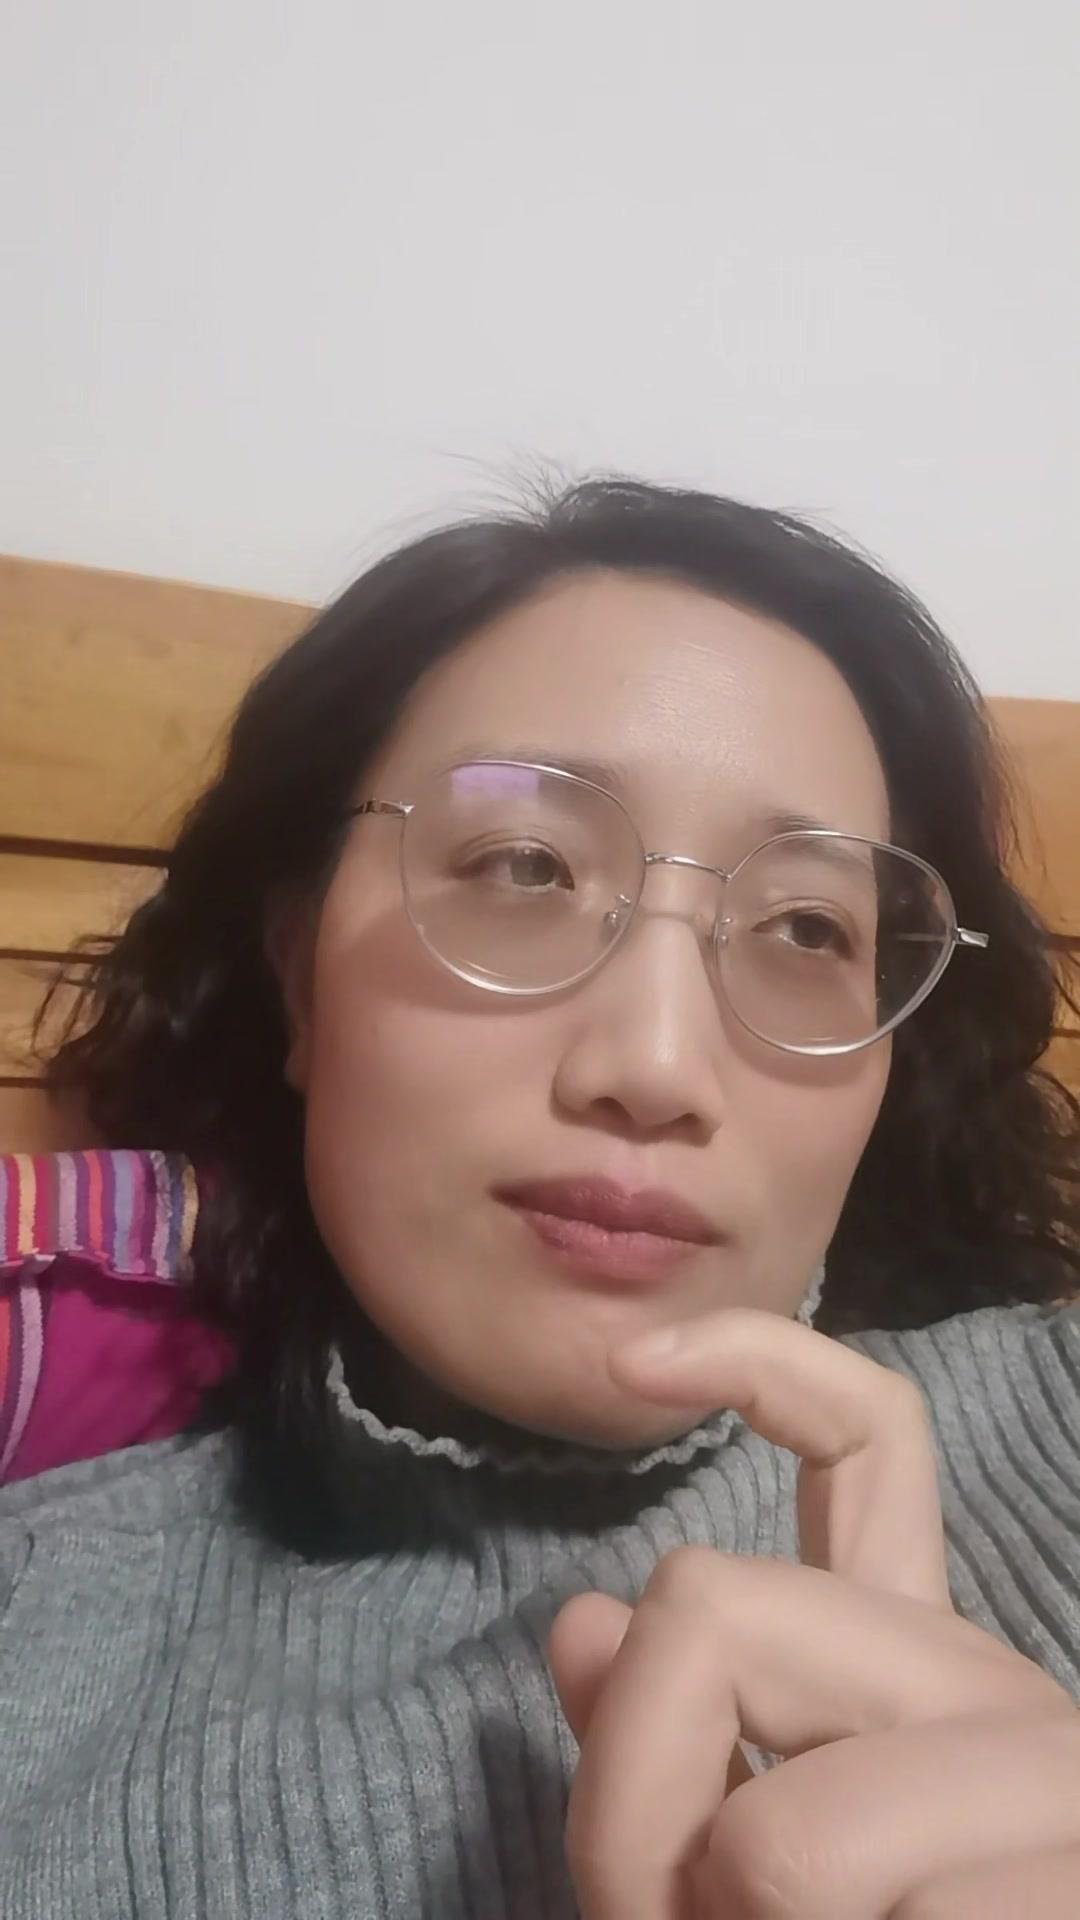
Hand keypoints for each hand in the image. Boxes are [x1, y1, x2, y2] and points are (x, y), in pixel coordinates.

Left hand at [549, 1309, 1079, 1916]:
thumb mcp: (756, 1868)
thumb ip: (684, 1749)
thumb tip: (585, 1622)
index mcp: (918, 1669)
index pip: (869, 1439)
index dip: (753, 1360)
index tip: (632, 1362)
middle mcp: (994, 1695)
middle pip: (712, 1600)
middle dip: (621, 1794)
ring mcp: (1049, 1796)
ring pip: (772, 1838)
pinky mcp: (1062, 1894)